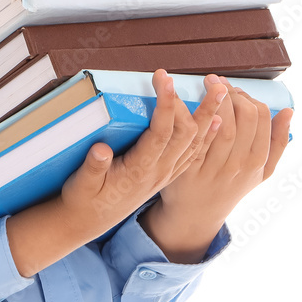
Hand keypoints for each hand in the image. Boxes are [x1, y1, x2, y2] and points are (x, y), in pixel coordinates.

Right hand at [57, 69, 228, 241]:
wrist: (90, 222)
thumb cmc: (83, 199)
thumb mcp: (81, 185)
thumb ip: (93, 167)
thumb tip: (101, 149)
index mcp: (138, 170)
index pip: (159, 133)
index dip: (165, 105)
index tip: (164, 79)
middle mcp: (158, 172)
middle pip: (187, 135)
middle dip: (197, 105)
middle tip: (205, 80)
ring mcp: (166, 174)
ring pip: (196, 142)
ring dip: (210, 116)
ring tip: (220, 92)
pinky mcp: (168, 175)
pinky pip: (194, 152)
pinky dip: (209, 134)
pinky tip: (217, 121)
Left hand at [158, 75, 293, 225]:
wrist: (198, 212)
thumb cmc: (232, 185)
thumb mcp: (263, 170)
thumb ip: (278, 142)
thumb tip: (289, 111)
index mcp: (257, 162)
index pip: (260, 117)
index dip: (248, 97)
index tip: (235, 89)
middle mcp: (238, 165)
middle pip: (243, 117)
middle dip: (232, 93)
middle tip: (218, 81)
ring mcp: (214, 167)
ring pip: (222, 124)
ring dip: (216, 98)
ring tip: (209, 84)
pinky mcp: (190, 166)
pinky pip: (197, 137)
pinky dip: (197, 116)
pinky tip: (193, 100)